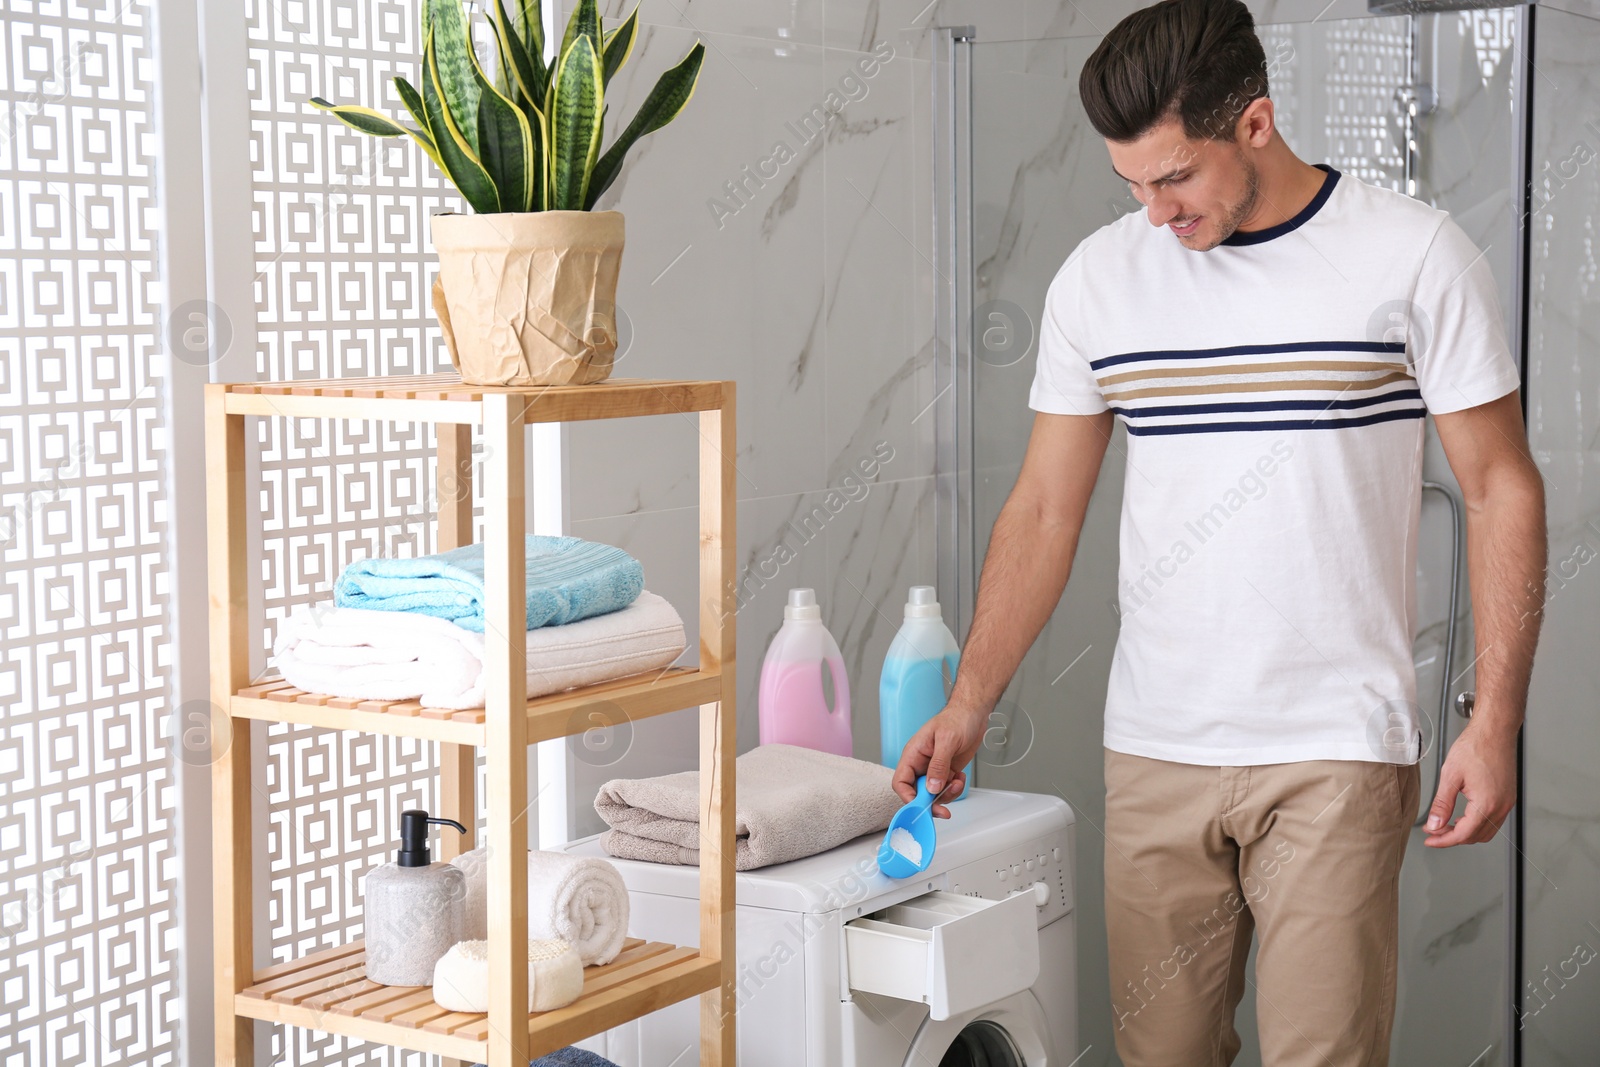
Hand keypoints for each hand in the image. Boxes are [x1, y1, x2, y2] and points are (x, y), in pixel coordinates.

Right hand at [891, 705, 987, 818]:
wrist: (973, 714)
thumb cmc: (957, 719)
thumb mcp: (947, 740)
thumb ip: (938, 765)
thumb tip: (931, 787)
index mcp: (913, 754)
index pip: (901, 782)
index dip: (908, 797)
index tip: (921, 808)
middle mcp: (921, 764)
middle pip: (917, 793)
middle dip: (931, 802)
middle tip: (943, 810)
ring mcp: (934, 769)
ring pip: (933, 794)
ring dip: (946, 794)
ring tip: (957, 782)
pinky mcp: (946, 772)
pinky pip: (946, 789)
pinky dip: (955, 788)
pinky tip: (960, 777)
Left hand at [1423, 718, 1518, 846]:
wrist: (1494, 732)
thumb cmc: (1475, 747)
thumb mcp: (1450, 776)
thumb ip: (1442, 804)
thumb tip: (1434, 824)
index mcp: (1486, 803)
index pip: (1463, 834)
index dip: (1444, 840)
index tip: (1430, 839)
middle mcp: (1501, 806)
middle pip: (1476, 836)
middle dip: (1453, 837)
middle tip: (1434, 831)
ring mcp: (1507, 803)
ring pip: (1486, 831)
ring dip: (1466, 832)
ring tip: (1445, 825)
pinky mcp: (1508, 797)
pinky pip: (1493, 820)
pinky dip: (1477, 824)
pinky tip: (1462, 817)